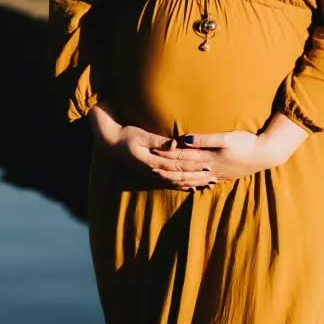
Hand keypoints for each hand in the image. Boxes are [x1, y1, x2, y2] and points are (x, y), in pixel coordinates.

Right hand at [88, 105, 215, 188]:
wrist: (110, 142)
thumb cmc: (126, 135)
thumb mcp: (141, 135)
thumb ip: (158, 141)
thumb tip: (175, 144)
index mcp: (152, 161)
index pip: (177, 165)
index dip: (193, 166)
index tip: (207, 165)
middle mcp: (154, 170)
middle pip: (179, 176)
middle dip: (197, 177)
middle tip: (213, 178)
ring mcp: (152, 173)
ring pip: (176, 182)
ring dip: (193, 183)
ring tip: (207, 184)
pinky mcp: (152, 173)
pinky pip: (170, 182)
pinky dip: (182, 186)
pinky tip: (193, 188)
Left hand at [153, 114, 307, 182]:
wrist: (265, 155)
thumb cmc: (246, 143)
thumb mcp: (225, 138)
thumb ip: (204, 139)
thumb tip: (184, 139)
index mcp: (208, 158)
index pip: (183, 156)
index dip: (167, 154)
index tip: (153, 152)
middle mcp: (210, 168)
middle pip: (184, 169)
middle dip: (168, 169)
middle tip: (150, 168)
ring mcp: (217, 174)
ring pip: (192, 178)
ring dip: (178, 178)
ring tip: (165, 179)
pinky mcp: (223, 175)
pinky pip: (203, 182)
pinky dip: (193, 184)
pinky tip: (189, 185)